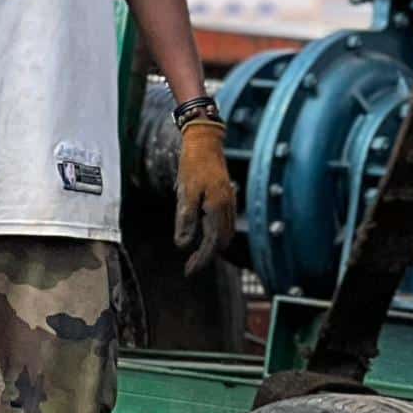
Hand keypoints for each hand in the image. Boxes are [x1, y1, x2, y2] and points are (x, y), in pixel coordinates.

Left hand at [174, 121, 237, 276]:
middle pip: (222, 241)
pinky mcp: (227, 196)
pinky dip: (216, 235)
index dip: (201, 259)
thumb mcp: (185, 192)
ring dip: (213, 247)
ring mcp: (230, 201)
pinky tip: (205, 234)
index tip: (189, 271)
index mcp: (218, 207)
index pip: (212, 243)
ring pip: (226, 233)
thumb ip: (185, 219)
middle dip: (208, 256)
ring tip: (197, 255)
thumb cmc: (193, 165)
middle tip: (191, 266)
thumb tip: (183, 244)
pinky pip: (226, 223)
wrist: (206, 142)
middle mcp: (228, 206)